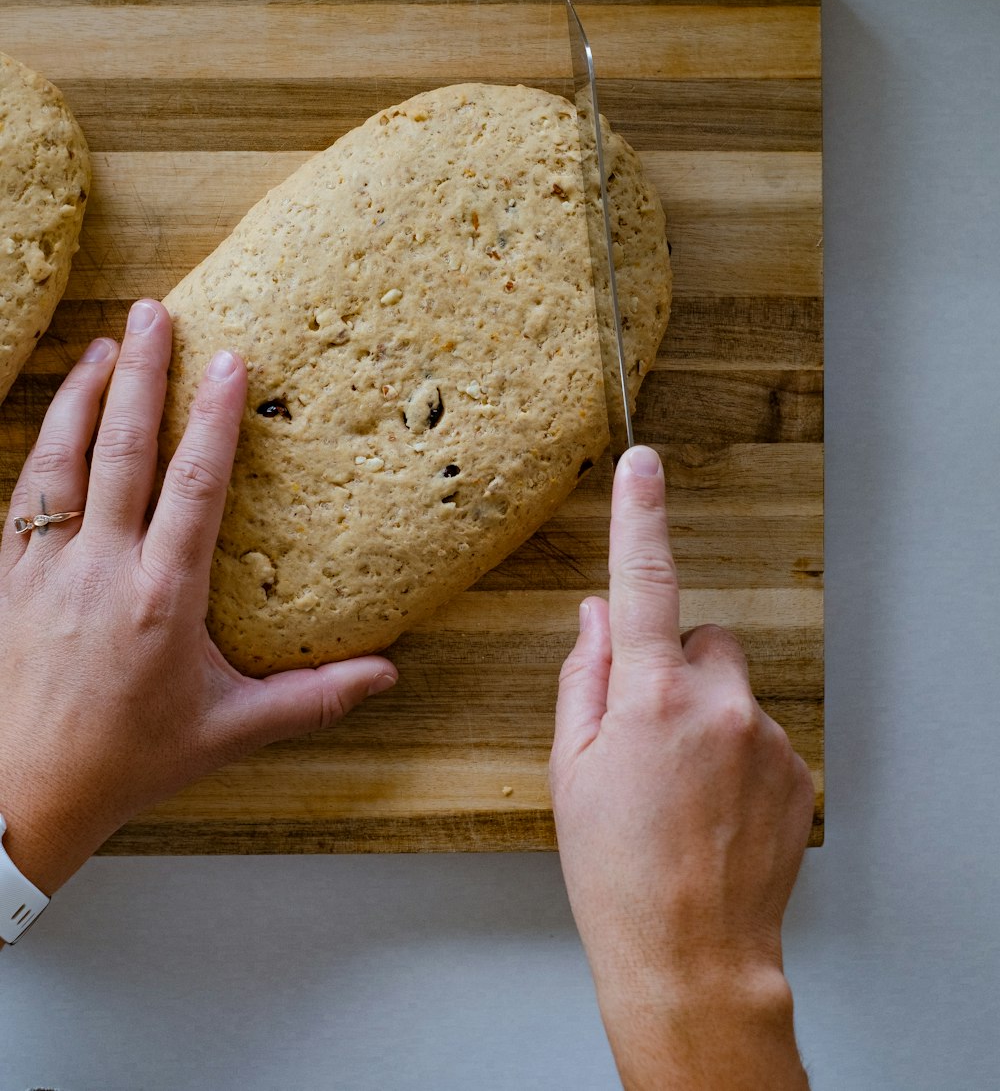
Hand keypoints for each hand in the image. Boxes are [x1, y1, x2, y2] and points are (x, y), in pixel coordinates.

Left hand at [0, 299, 396, 901]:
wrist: (16, 797)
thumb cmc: (124, 762)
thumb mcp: (227, 732)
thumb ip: (310, 699)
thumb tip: (388, 675)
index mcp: (160, 597)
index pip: (194, 487)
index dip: (213, 420)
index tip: (228, 361)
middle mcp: (99, 568)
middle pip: (123, 449)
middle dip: (142, 373)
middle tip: (155, 314)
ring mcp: (44, 569)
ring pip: (63, 459)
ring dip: (84, 395)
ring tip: (103, 344)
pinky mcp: (7, 578)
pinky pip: (25, 494)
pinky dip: (43, 444)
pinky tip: (56, 418)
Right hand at [550, 445, 814, 1090]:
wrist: (691, 958)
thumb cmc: (616, 872)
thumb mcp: (571, 768)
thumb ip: (585, 677)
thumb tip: (598, 617)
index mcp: (649, 697)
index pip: (644, 582)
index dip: (641, 516)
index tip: (643, 466)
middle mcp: (718, 705)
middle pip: (701, 639)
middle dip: (675, 667)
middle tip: (645, 735)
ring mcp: (766, 738)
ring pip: (733, 688)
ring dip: (709, 714)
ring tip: (682, 788)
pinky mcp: (800, 771)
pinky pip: (763, 731)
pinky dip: (740, 754)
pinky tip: (715, 809)